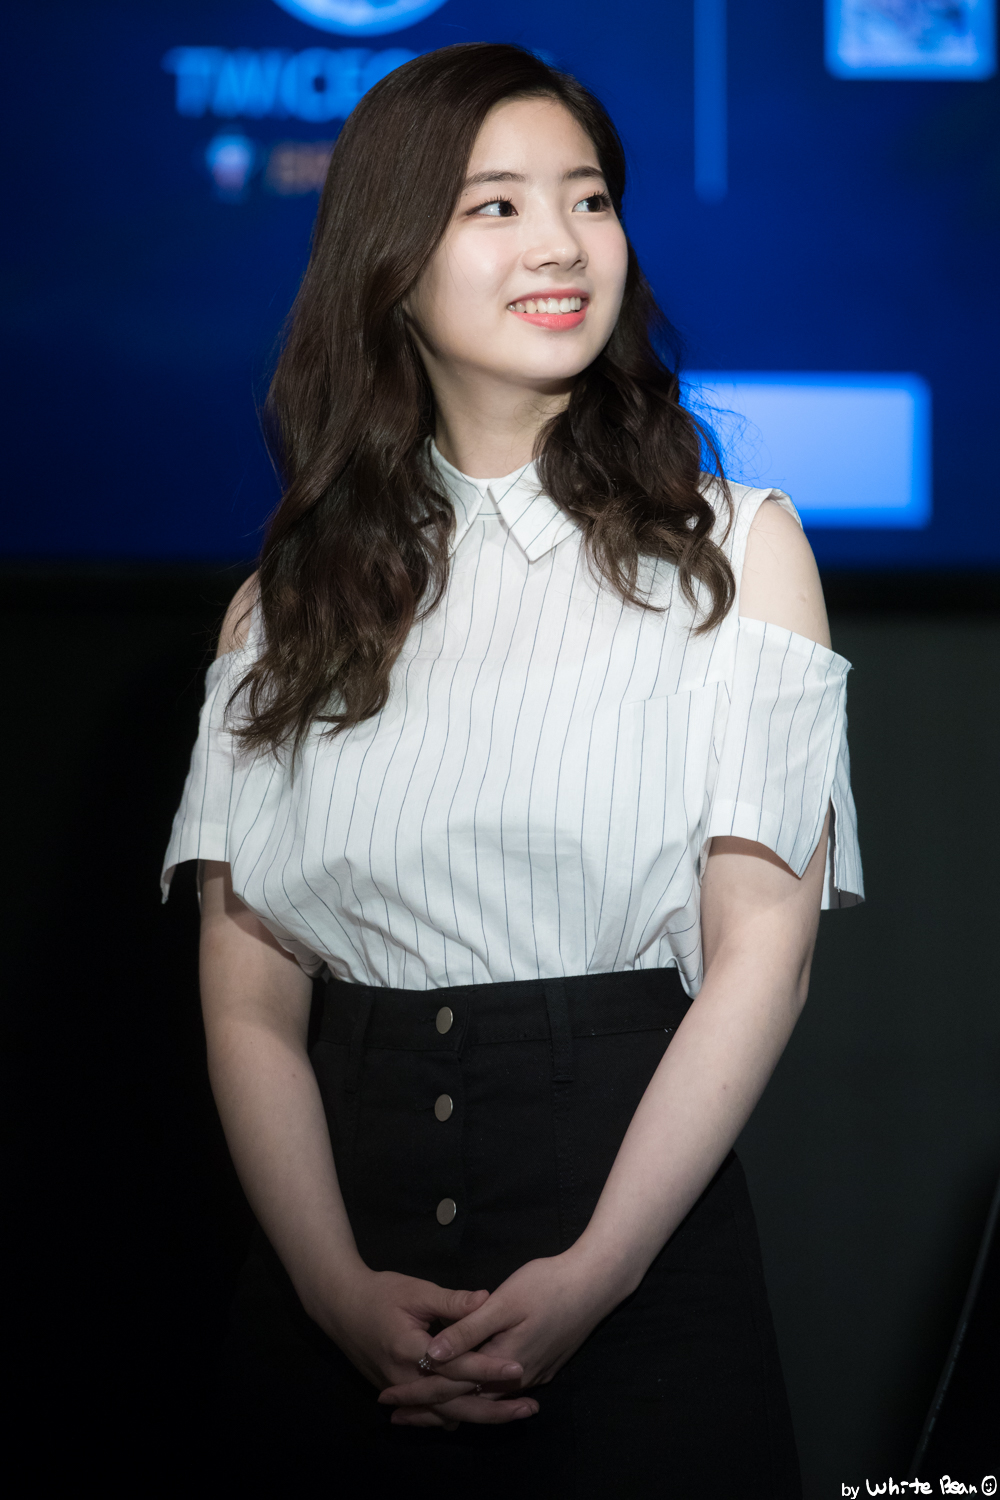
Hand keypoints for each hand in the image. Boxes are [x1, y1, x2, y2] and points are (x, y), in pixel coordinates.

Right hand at [315, 1265, 536, 1429]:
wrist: (340, 1306)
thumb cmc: (380, 1292)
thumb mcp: (417, 1291)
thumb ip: (452, 1302)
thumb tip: (487, 1299)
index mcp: (411, 1350)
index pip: (457, 1365)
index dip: (488, 1367)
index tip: (517, 1368)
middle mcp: (406, 1378)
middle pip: (455, 1402)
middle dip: (494, 1407)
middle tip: (528, 1407)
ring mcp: (400, 1390)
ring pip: (444, 1414)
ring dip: (478, 1414)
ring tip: (512, 1413)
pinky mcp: (397, 1393)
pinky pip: (429, 1414)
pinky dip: (454, 1415)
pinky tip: (478, 1414)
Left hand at [378, 1248, 623, 1424]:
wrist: (596, 1283)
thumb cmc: (548, 1284)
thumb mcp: (504, 1302)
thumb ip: (468, 1330)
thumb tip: (433, 1355)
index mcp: (502, 1364)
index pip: (452, 1389)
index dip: (418, 1395)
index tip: (387, 1400)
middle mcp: (518, 1379)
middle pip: (466, 1402)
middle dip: (429, 1408)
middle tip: (394, 1414)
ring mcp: (534, 1375)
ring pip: (484, 1399)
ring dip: (451, 1402)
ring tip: (419, 1408)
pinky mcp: (544, 1366)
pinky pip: (501, 1391)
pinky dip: (476, 1394)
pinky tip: (464, 1390)